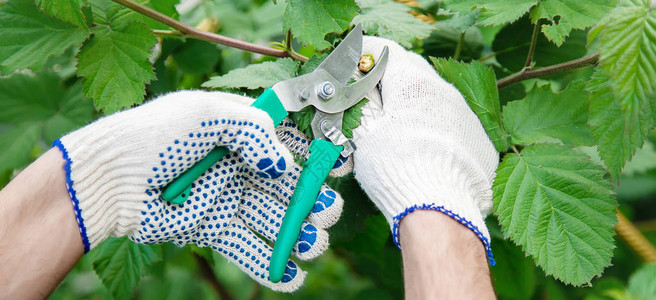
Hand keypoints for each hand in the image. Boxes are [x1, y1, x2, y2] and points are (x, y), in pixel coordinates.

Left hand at [54, 90, 342, 291]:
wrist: (108, 179)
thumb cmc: (154, 135)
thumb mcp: (206, 113)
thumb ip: (253, 130)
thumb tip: (283, 163)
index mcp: (238, 131)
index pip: (286, 143)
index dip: (314, 155)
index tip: (337, 166)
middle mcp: (237, 165)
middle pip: (285, 186)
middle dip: (310, 200)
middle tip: (327, 212)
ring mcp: (225, 199)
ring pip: (271, 219)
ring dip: (296, 234)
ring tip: (313, 245)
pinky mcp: (211, 229)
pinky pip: (246, 248)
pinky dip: (269, 265)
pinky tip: (291, 276)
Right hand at [352, 37, 498, 261]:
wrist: (441, 210)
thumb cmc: (395, 167)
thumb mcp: (364, 131)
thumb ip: (360, 101)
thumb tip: (357, 84)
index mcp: (413, 83)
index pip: (387, 53)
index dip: (366, 55)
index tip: (354, 64)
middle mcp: (446, 91)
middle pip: (414, 72)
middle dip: (392, 78)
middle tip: (372, 94)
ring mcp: (467, 116)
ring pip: (436, 99)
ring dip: (415, 105)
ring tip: (398, 128)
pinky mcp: (480, 142)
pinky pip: (454, 124)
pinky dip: (436, 128)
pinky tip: (425, 151)